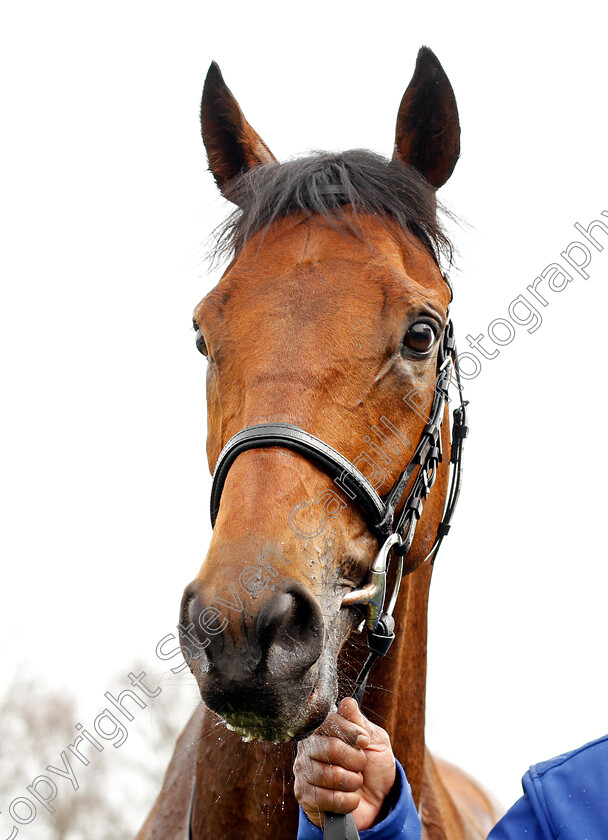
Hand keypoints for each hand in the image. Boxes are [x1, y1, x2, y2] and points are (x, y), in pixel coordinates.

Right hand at [293, 697, 395, 830]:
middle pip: (331, 749)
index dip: (351, 732)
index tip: (365, 740)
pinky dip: (347, 801)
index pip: (330, 722)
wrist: (376, 800)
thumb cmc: (373, 765)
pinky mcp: (304, 795)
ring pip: (331, 775)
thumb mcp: (375, 740)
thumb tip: (347, 703)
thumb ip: (360, 722)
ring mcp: (304, 771)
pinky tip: (350, 798)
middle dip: (356, 760)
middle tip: (361, 764)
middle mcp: (308, 747)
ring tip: (355, 781)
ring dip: (353, 782)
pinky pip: (327, 799)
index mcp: (324, 728)